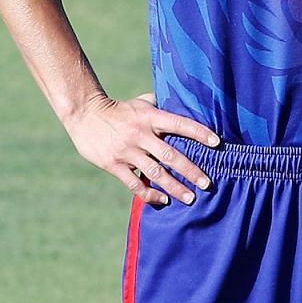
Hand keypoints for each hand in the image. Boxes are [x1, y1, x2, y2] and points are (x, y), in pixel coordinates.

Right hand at [64, 92, 219, 206]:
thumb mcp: (141, 103)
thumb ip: (161, 106)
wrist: (84, 114)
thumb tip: (184, 102)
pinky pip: (134, 183)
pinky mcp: (113, 164)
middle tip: (207, 183)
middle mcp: (140, 135)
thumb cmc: (119, 109)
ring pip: (155, 173)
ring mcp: (127, 151)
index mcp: (150, 118)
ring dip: (174, 187)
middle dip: (191, 171)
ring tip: (191, 198)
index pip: (180, 124)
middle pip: (171, 155)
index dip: (199, 133)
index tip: (217, 143)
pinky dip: (149, 194)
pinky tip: (163, 201)